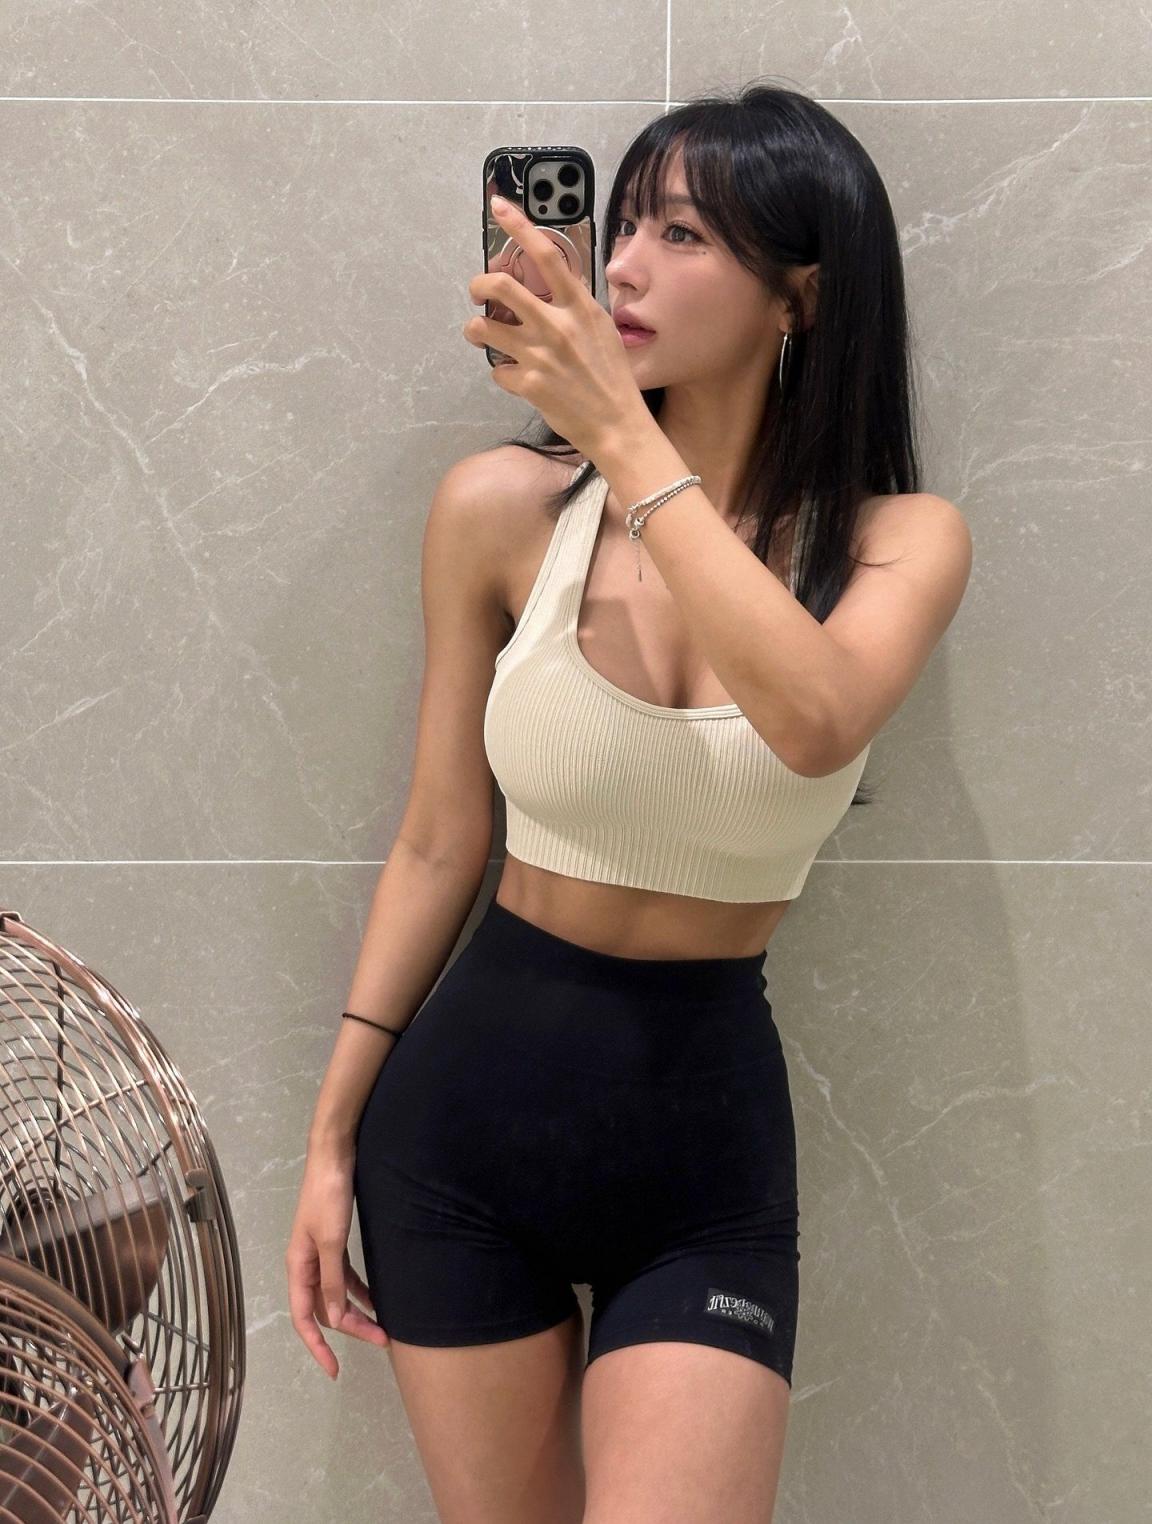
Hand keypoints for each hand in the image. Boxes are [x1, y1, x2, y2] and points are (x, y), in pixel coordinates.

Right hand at [285, 1149, 389, 1380]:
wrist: (334, 1154)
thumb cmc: (328, 1195)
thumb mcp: (331, 1241)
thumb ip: (330, 1281)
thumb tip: (332, 1319)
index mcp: (298, 1266)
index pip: (304, 1318)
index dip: (317, 1347)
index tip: (335, 1371)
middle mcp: (305, 1264)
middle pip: (324, 1309)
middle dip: (351, 1328)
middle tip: (383, 1340)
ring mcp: (320, 1252)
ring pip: (336, 1294)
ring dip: (357, 1311)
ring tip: (384, 1326)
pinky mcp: (334, 1241)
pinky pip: (344, 1276)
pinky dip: (359, 1290)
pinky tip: (377, 1298)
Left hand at [463, 194, 648, 462]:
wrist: (618, 426)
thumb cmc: (613, 380)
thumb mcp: (603, 331)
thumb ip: (577, 307)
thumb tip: (556, 288)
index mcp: (579, 307)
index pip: (546, 255)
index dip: (518, 226)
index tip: (498, 206)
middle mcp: (557, 326)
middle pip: (501, 287)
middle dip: (478, 284)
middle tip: (476, 292)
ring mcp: (541, 355)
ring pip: (484, 328)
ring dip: (476, 329)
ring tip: (481, 334)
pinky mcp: (529, 384)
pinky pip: (497, 370)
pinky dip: (501, 373)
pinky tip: (515, 378)